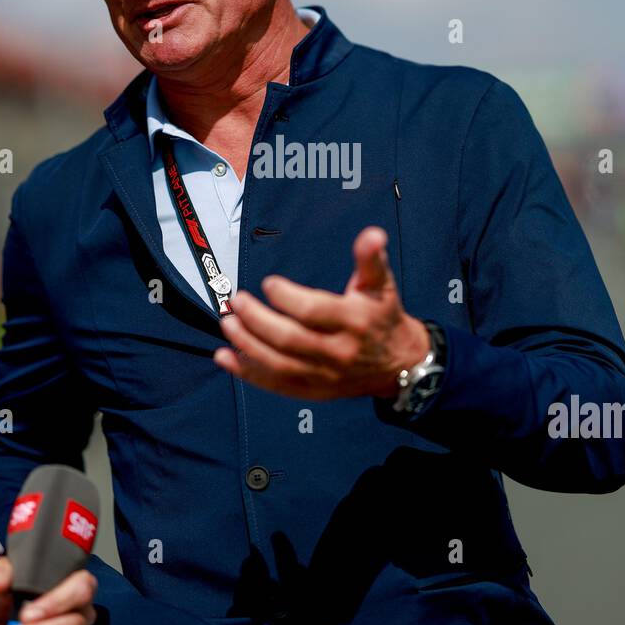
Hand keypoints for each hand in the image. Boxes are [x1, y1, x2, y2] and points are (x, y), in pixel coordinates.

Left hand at [213, 225, 430, 399]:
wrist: (399, 365)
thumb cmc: (382, 318)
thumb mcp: (381, 285)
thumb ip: (370, 259)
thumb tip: (372, 234)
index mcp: (355, 322)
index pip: (313, 312)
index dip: (286, 298)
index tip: (268, 284)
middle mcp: (338, 352)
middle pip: (289, 340)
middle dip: (257, 320)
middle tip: (236, 302)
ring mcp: (324, 375)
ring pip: (278, 365)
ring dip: (247, 345)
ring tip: (228, 324)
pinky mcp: (314, 390)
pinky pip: (276, 385)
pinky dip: (247, 373)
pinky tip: (225, 357)